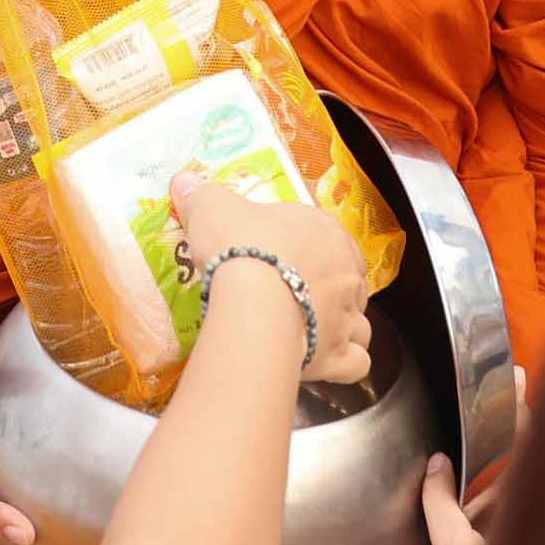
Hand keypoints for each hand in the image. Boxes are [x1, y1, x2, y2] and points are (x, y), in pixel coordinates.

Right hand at [168, 168, 372, 390]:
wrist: (253, 304)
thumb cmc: (242, 248)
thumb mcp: (213, 209)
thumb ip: (203, 195)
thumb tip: (184, 180)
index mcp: (326, 233)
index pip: (330, 237)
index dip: (311, 247)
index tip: (285, 256)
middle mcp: (347, 275)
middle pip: (347, 281)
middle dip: (328, 289)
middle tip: (292, 294)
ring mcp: (347, 317)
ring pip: (359, 323)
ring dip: (343, 327)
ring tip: (310, 330)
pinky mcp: (338, 356)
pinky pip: (356, 363)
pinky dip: (345, 363)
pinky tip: (325, 362)